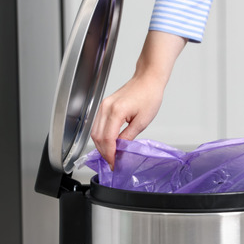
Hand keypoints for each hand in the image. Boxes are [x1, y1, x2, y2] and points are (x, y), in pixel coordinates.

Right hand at [91, 31, 186, 168]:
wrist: (148, 79)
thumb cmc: (149, 95)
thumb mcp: (142, 121)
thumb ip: (128, 137)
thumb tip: (121, 149)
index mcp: (116, 111)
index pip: (107, 139)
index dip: (110, 154)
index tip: (114, 164)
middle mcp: (106, 108)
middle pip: (97, 137)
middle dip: (104, 152)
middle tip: (112, 162)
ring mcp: (103, 106)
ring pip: (94, 131)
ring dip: (101, 145)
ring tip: (111, 155)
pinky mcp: (105, 106)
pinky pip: (98, 124)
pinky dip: (101, 136)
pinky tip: (109, 143)